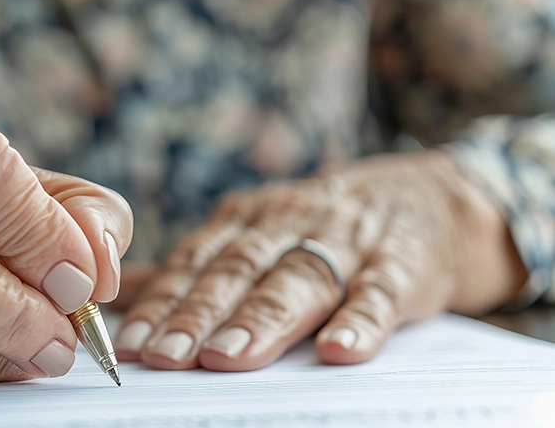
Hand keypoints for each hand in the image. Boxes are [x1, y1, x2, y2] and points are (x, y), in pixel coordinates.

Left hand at [114, 151, 525, 370]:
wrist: (430, 197)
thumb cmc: (324, 226)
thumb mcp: (258, 230)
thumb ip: (197, 264)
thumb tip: (125, 293)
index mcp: (248, 219)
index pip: (196, 262)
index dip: (162, 302)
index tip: (130, 343)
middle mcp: (289, 223)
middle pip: (239, 271)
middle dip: (199, 314)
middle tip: (166, 356)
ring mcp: (346, 240)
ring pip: (300, 279)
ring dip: (262, 319)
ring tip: (229, 358)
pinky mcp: (402, 263)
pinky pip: (380, 292)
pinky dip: (360, 320)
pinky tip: (339, 351)